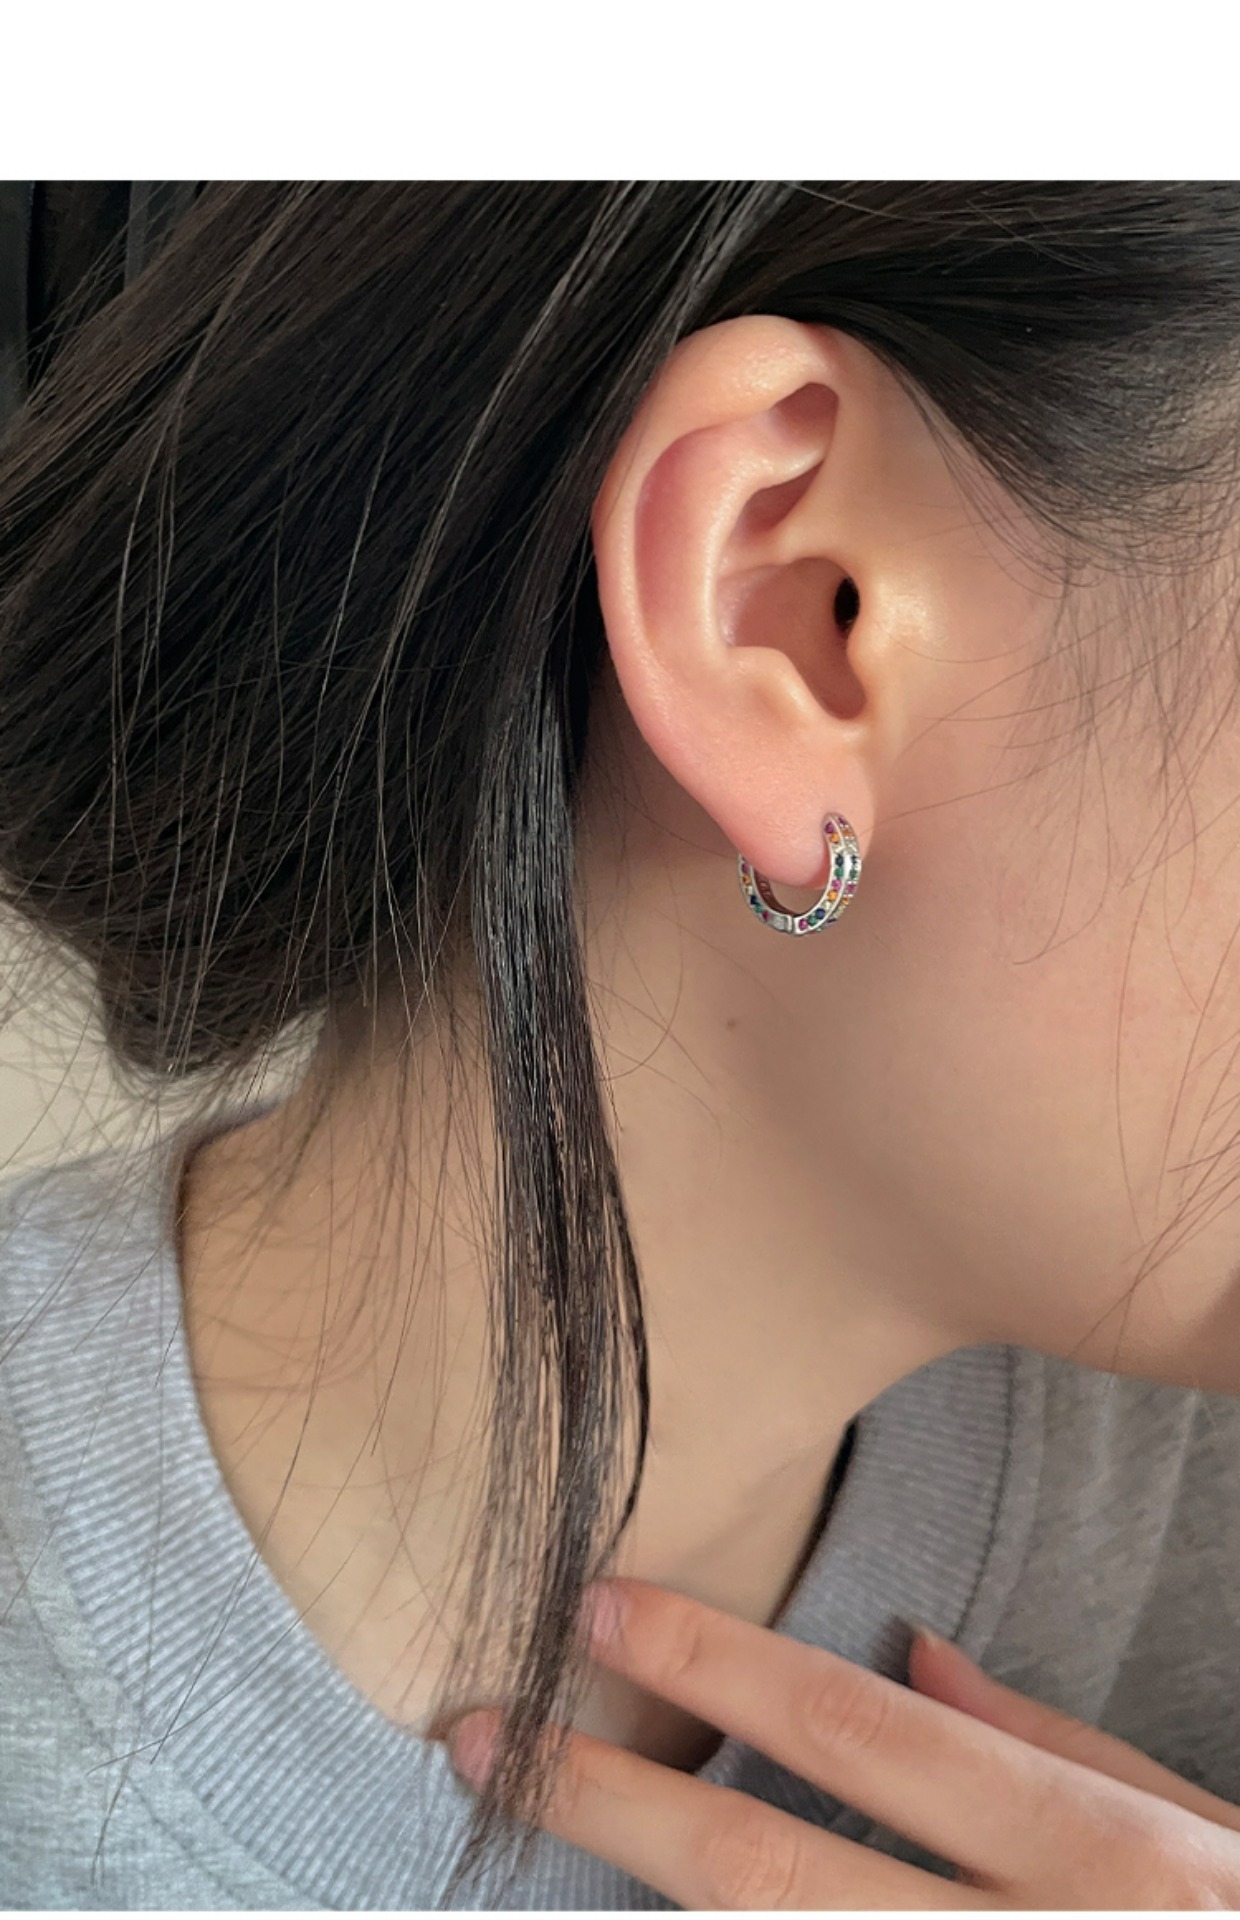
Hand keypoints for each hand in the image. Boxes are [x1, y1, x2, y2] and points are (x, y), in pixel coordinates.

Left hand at [448, 1577, 1239, 1908]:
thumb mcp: (1198, 1827)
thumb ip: (1055, 1742)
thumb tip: (914, 1658)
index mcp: (1092, 1856)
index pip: (858, 1733)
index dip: (712, 1665)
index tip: (598, 1604)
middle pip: (763, 1876)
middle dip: (607, 1801)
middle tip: (483, 1737)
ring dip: (625, 1919)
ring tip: (516, 1831)